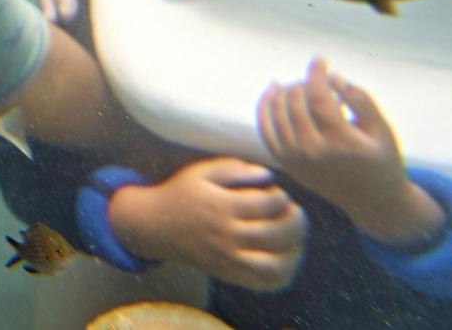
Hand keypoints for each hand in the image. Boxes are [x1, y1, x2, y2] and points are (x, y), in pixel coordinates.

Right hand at [110, 157, 305, 290]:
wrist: (156, 226)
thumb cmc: (182, 193)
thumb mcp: (201, 172)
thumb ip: (234, 168)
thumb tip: (268, 175)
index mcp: (221, 206)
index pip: (268, 204)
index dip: (281, 197)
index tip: (277, 194)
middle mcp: (226, 235)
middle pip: (276, 234)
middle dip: (295, 222)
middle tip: (294, 213)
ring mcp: (228, 259)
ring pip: (274, 264)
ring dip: (294, 250)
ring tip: (294, 236)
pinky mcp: (229, 274)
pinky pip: (264, 282)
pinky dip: (283, 273)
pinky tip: (285, 256)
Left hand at [258, 58, 443, 246]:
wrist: (373, 202)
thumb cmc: (382, 161)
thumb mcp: (382, 129)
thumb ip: (360, 99)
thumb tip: (333, 77)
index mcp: (340, 142)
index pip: (318, 97)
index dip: (316, 73)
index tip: (320, 60)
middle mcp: (313, 152)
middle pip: (295, 102)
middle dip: (303, 82)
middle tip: (316, 78)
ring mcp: (296, 159)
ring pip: (277, 113)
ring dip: (285, 91)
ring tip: (300, 84)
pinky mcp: (287, 164)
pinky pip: (266, 130)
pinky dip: (265, 107)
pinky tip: (273, 90)